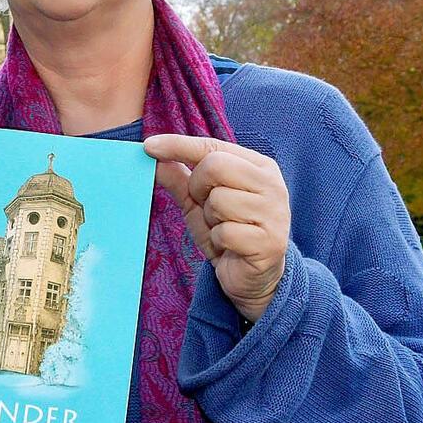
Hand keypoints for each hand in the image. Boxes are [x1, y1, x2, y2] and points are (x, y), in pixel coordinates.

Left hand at [144, 134, 288, 323]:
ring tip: (222, 230)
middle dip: (198, 188)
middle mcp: (272, 185)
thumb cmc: (227, 233)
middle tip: (206, 207)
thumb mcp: (198, 204)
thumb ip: (180, 179)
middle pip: (215, 166)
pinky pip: (225, 232)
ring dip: (210, 219)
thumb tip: (153, 154)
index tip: (148, 146)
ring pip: (219, 200)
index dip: (178, 145)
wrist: (253, 278)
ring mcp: (274, 213)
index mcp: (258, 167)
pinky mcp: (270, 242)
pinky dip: (218, 241)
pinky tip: (230, 247)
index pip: (212, 145)